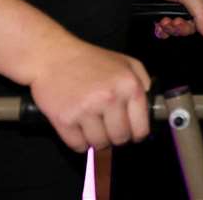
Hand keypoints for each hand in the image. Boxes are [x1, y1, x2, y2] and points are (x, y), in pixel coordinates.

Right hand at [28, 36, 151, 152]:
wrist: (52, 56)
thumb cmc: (90, 60)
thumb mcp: (125, 62)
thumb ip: (143, 82)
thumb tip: (150, 107)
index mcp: (129, 85)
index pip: (141, 128)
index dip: (136, 134)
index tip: (130, 133)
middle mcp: (110, 98)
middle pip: (120, 139)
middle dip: (115, 136)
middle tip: (107, 126)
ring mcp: (86, 110)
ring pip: (99, 145)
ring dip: (96, 140)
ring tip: (92, 125)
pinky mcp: (65, 119)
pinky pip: (78, 146)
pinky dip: (79, 142)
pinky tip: (78, 128)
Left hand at [112, 0, 202, 37]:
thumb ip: (199, 10)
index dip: (199, 21)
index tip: (186, 21)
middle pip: (194, 21)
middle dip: (181, 26)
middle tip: (172, 22)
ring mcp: (177, 1)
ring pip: (180, 25)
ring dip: (171, 28)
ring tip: (163, 21)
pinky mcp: (163, 7)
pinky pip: (168, 26)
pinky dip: (163, 29)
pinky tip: (158, 24)